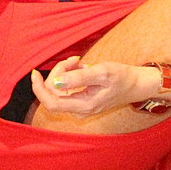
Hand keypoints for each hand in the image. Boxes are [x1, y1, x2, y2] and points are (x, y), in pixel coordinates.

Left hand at [29, 56, 151, 116]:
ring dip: (64, 72)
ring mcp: (79, 107)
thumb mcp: (101, 72)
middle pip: (54, 92)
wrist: (136, 84)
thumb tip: (56, 82)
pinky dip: (69, 75)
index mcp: (83, 106)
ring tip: (79, 61)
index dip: (39, 89)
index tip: (35, 73)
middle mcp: (79, 110)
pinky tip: (80, 67)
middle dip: (59, 72)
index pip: (51, 103)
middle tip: (74, 59)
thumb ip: (78, 78)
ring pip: (60, 88)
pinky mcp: (81, 100)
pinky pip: (66, 88)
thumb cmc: (121, 77)